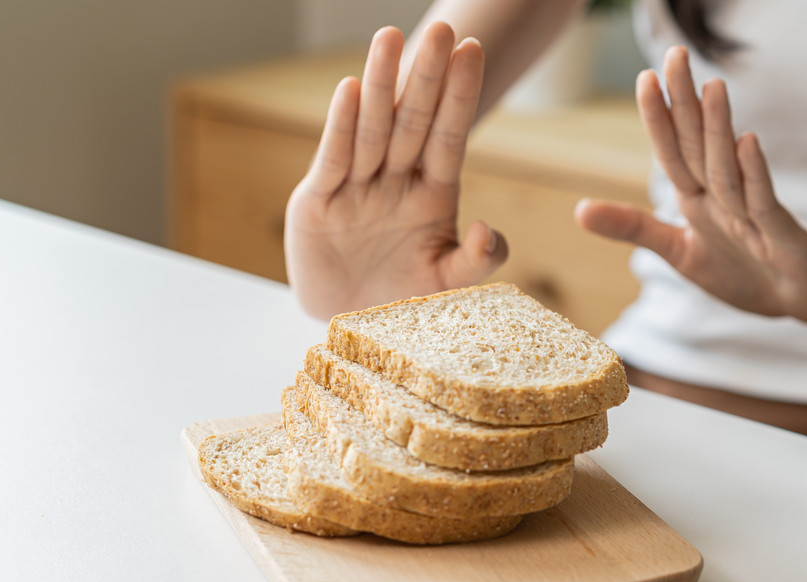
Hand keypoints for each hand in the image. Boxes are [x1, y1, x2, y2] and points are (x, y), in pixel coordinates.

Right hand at [284, 24, 506, 318]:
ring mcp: (357, 187)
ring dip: (381, 84)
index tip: (473, 51)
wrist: (349, 326)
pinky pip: (334, 158)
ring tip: (391, 36)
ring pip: (373, 129)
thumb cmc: (403, 301)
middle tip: (443, 29)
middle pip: (414, 121)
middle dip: (427, 76)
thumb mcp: (447, 286)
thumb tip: (487, 230)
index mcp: (432, 193)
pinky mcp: (318, 202)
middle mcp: (395, 180)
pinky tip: (350, 89)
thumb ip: (477, 261)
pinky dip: (341, 126)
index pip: (450, 136)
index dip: (460, 95)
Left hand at [577, 46, 806, 324]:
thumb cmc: (743, 270)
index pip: (673, 152)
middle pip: (700, 145)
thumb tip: (578, 210)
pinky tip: (746, 142)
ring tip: (711, 87)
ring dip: (719, 129)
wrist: (804, 298)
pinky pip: (765, 202)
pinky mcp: (785, 236)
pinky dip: (755, 174)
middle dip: (686, 103)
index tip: (645, 78)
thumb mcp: (679, 252)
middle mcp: (726, 196)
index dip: (659, 118)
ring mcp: (756, 214)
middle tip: (675, 55)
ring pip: (730, 168)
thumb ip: (634, 228)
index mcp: (699, 197)